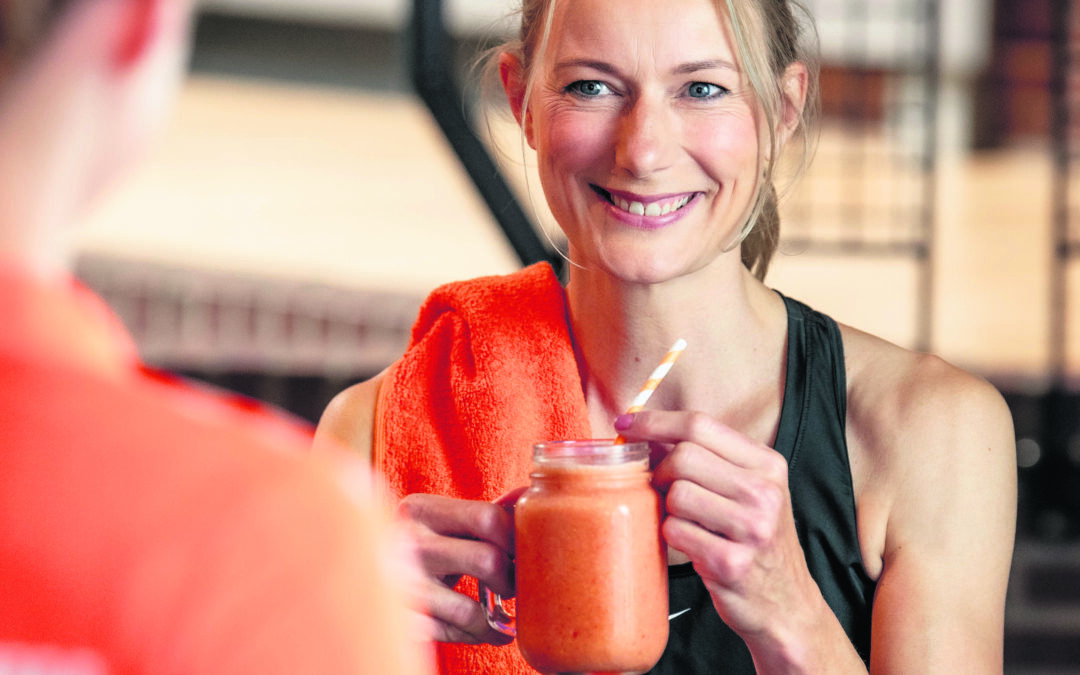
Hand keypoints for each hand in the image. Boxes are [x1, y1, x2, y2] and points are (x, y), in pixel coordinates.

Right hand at [396, 490, 522, 644]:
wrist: (352, 567)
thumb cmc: (416, 545)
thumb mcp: (441, 520)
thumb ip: (484, 512)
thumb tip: (528, 492)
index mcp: (421, 509)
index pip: (489, 518)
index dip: (518, 539)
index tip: (525, 552)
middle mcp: (406, 543)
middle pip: (487, 560)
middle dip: (511, 580)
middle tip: (511, 586)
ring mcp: (397, 586)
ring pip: (470, 610)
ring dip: (494, 620)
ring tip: (500, 619)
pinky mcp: (396, 621)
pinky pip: (451, 636)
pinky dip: (472, 636)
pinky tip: (477, 630)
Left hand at [615, 410, 823, 651]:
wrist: (787, 604)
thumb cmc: (755, 542)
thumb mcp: (749, 492)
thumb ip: (709, 460)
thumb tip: (648, 433)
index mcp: (768, 464)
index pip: (699, 424)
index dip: (655, 422)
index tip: (626, 425)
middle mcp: (764, 491)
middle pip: (683, 456)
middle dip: (659, 471)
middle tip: (660, 490)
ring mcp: (751, 528)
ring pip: (676, 494)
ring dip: (668, 509)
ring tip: (686, 522)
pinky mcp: (732, 562)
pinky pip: (676, 531)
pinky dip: (673, 536)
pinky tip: (693, 546)